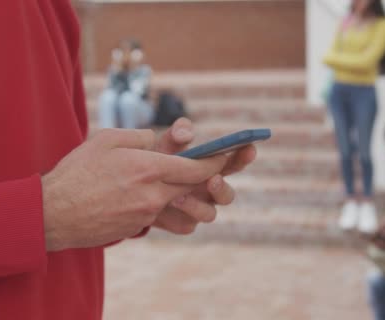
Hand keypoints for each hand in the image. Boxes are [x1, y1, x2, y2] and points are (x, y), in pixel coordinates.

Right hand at [41, 128, 227, 250]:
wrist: (53, 213)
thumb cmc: (77, 172)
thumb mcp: (106, 140)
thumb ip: (140, 137)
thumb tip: (157, 142)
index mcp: (148, 169)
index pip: (197, 168)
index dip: (217, 162)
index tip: (225, 156)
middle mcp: (153, 195)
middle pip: (196, 188)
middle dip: (208, 178)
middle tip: (212, 169)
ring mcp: (146, 215)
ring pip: (183, 206)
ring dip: (190, 196)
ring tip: (183, 185)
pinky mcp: (137, 227)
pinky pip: (164, 217)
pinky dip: (166, 207)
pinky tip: (155, 198)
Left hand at [151, 118, 256, 233]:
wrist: (136, 184)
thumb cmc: (159, 158)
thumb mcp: (167, 143)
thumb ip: (177, 133)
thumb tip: (186, 134)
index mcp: (214, 169)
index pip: (235, 163)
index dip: (244, 156)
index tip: (248, 147)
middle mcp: (211, 192)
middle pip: (228, 196)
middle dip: (221, 188)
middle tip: (212, 179)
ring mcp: (199, 210)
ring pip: (209, 214)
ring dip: (196, 206)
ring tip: (178, 197)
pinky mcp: (183, 224)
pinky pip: (187, 224)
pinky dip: (177, 216)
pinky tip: (164, 207)